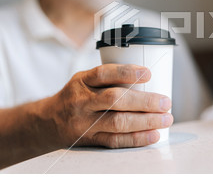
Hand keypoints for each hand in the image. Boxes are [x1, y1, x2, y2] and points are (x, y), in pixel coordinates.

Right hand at [50, 64, 172, 147]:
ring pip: (118, 122)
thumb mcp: (84, 80)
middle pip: (115, 100)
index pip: (104, 73)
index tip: (148, 73)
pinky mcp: (90, 140)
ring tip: (165, 119)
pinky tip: (153, 134)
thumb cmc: (75, 97)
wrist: (47, 122)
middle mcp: (81, 101)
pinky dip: (137, 138)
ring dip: (146, 121)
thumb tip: (148, 80)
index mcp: (82, 81)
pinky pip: (115, 140)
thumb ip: (108, 79)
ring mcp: (85, 123)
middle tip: (165, 102)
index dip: (127, 72)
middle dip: (144, 101)